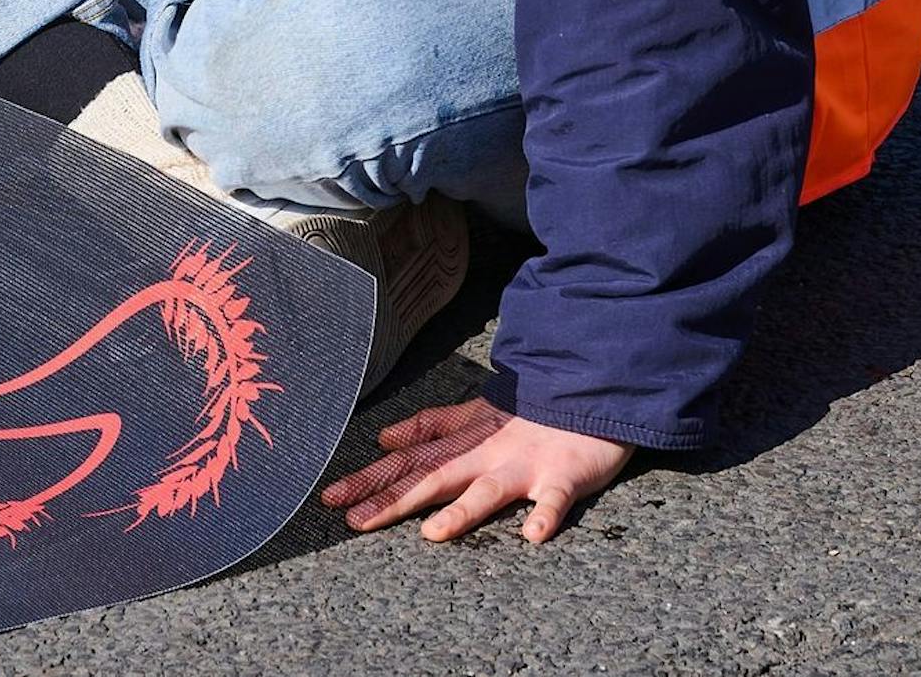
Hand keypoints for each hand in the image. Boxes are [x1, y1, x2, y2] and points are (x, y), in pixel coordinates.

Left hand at [321, 396, 632, 543]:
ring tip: (433, 534)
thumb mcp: (476, 415)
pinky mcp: (566, 473)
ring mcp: (526, 463)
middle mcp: (488, 453)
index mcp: (467, 441)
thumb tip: (384, 439)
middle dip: (394, 499)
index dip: (373, 479)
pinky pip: (556, 498)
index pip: (412, 463)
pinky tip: (533, 534)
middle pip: (435, 477)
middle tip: (353, 519)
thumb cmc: (531, 411)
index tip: (331, 498)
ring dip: (463, 510)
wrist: (589, 386)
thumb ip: (433, 427)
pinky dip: (546, 514)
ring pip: (490, 489)